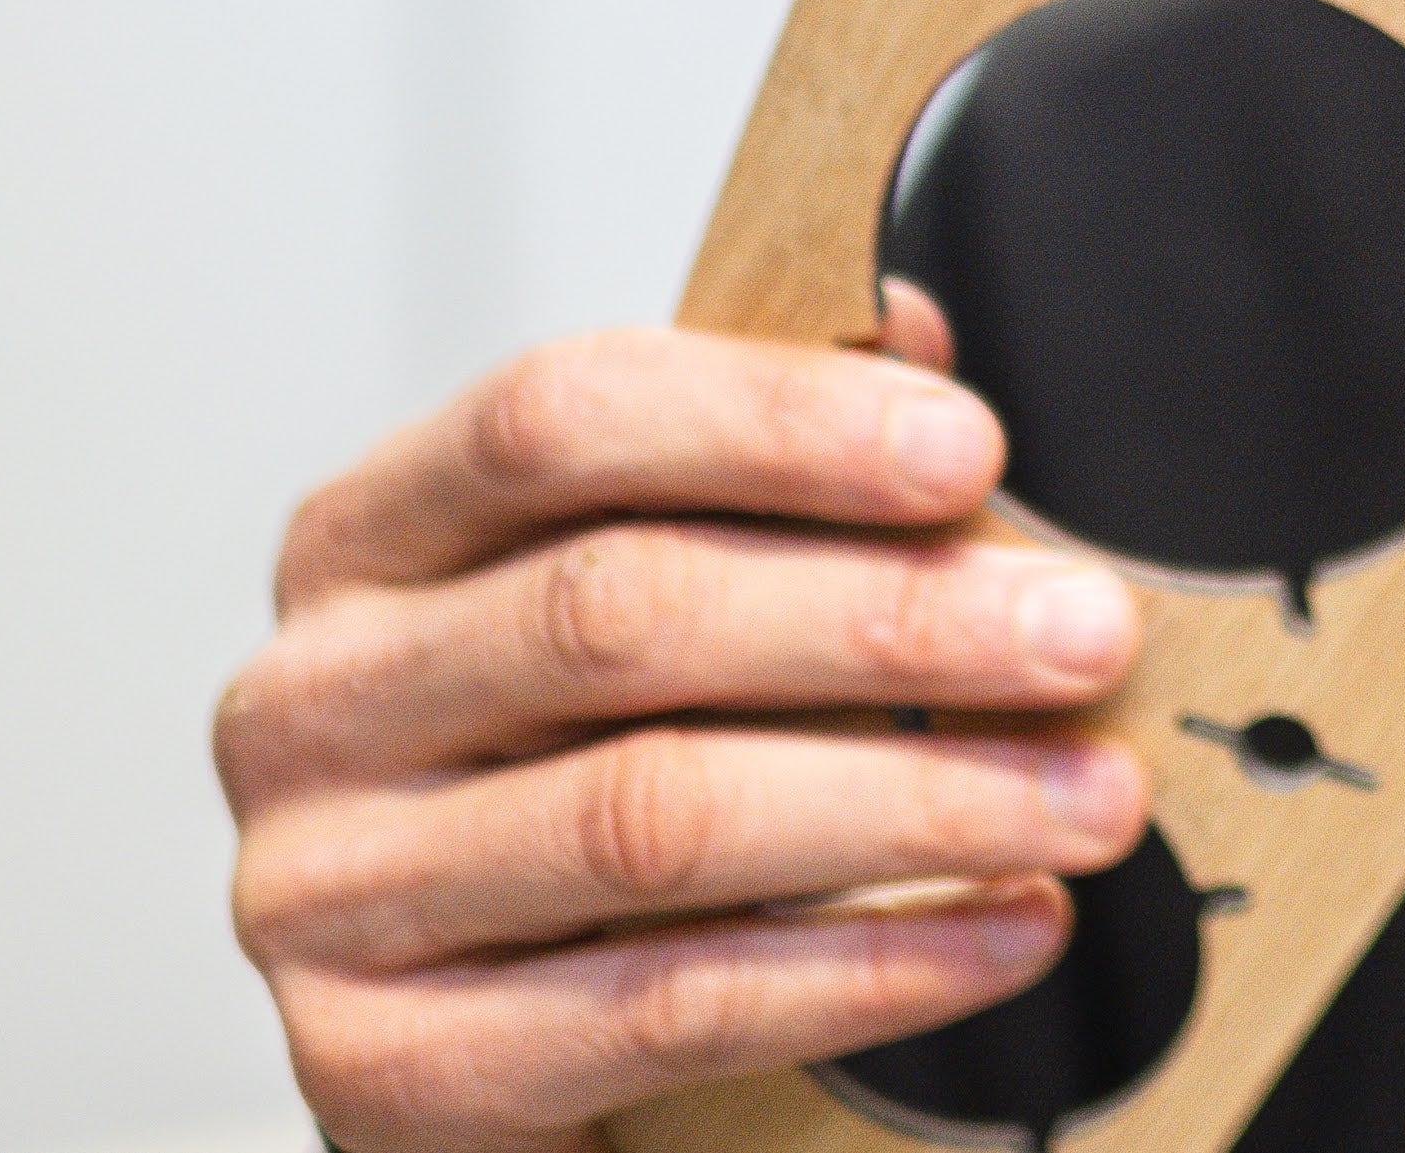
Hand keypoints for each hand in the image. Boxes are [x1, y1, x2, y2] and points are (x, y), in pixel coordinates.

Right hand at [217, 287, 1150, 1152]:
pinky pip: (666, 1003)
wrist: (481, 1040)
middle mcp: (319, 699)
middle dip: (891, 619)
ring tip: (1086, 795)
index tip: (970, 449)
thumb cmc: (573, 771)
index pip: (564, 418)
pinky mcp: (384, 1069)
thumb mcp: (649, 592)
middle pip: (623, 613)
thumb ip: (764, 464)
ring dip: (915, 800)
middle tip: (1083, 632)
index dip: (779, 421)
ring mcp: (330, 890)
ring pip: (654, 814)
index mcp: (372, 538)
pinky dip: (869, 966)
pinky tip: (1005, 927)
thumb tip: (924, 335)